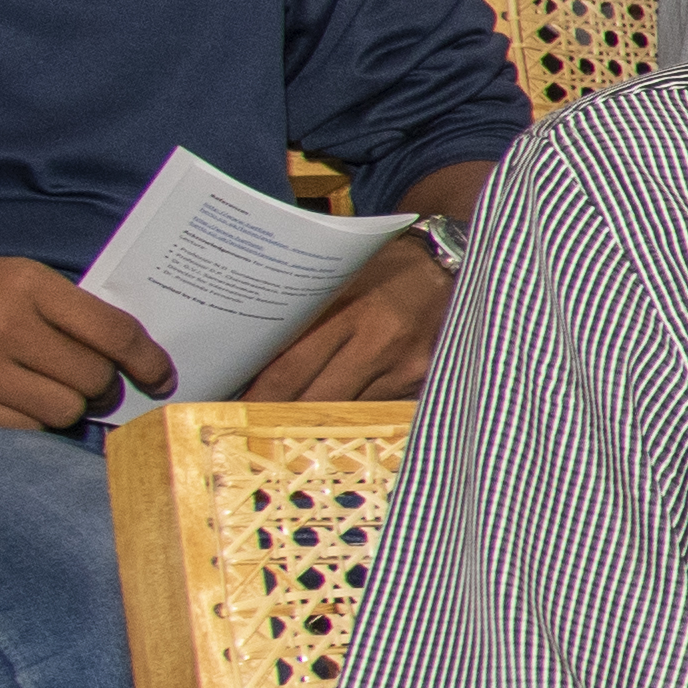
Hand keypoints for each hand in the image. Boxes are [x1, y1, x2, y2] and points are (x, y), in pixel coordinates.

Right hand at [0, 253, 171, 430]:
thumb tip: (126, 352)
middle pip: (94, 378)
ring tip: (45, 390)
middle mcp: (1, 324)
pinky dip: (29, 422)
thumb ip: (61, 308)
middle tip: (88, 381)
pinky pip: (24, 429)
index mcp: (23, 284)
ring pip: (64, 411)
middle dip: (101, 386)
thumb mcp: (3, 278)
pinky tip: (13, 403)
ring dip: (66, 407)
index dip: (148, 360)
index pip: (113, 331)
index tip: (160, 375)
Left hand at [245, 229, 458, 403]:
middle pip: (316, 399)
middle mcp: (378, 341)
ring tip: (294, 418)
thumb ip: (307, 316)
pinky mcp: (421, 380)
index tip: (238, 409)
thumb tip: (259, 360)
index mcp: (350, 310)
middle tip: (256, 424)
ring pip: (346, 410)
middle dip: (283, 414)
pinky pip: (376, 407)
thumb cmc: (384, 266)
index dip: (261, 395)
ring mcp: (404, 366)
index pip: (291, 368)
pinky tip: (342, 407)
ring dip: (318, 417)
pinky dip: (354, 409)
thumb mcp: (340, 279)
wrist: (449, 264)